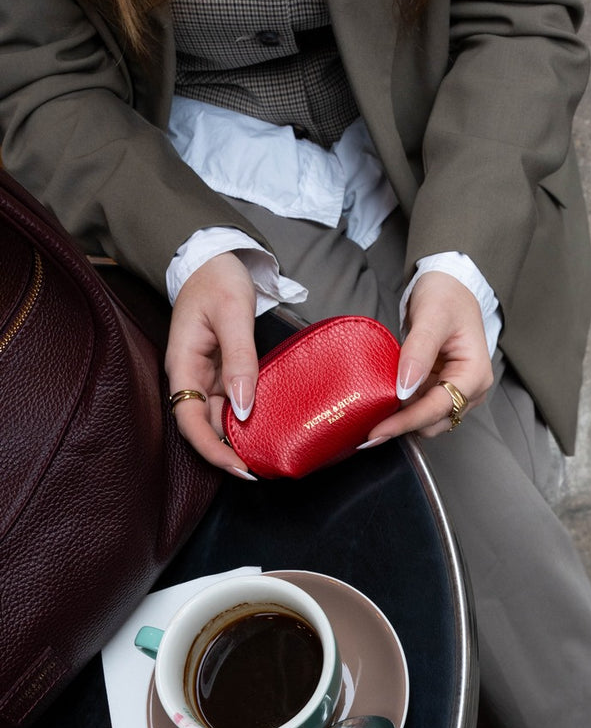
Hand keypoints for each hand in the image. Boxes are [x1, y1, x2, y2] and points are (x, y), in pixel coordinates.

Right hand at [164, 252, 259, 477]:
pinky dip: (248, 418)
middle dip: (229, 451)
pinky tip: (269, 426)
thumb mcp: (233, 315)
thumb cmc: (218, 280)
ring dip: (240, 437)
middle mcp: (191, 377)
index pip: (190, 421)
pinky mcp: (221, 373)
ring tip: (270, 453)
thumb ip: (240, 361)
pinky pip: (232, 403)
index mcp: (183, 366)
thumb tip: (244, 408)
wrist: (213, 258)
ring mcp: (206, 377)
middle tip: (263, 469)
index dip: (211, 450)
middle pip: (204, 426)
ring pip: (219, 418)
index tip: (239, 468)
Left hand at [363, 271, 493, 443]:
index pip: (437, 408)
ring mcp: (456, 392)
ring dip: (401, 418)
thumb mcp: (432, 316)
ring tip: (374, 411)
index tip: (377, 432)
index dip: (406, 422)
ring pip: (426, 421)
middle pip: (433, 422)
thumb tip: (404, 387)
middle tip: (368, 421)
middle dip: (402, 423)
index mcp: (474, 375)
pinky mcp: (440, 390)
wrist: (449, 287)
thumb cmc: (446, 296)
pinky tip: (383, 403)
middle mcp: (470, 390)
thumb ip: (419, 351)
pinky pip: (420, 409)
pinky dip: (402, 409)